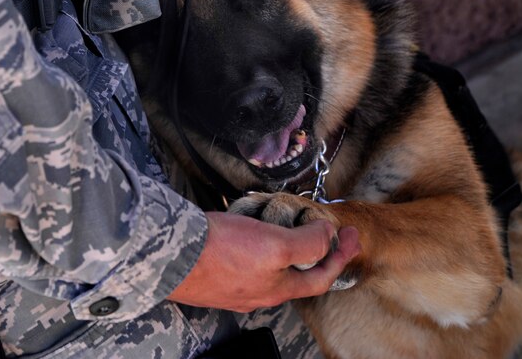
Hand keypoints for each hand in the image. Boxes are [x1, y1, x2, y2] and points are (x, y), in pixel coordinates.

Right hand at [166, 212, 359, 311]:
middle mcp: (256, 293)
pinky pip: (244, 264)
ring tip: (288, 227)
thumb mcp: (276, 245)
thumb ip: (307, 244)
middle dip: (314, 253)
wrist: (169, 253)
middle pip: (296, 276)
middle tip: (325, 231)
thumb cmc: (219, 252)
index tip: (352, 235)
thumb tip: (327, 237)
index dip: (341, 255)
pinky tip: (248, 233)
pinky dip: (257, 248)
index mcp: (277, 289)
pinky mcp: (213, 275)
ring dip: (285, 250)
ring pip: (269, 270)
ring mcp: (233, 287)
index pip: (321, 277)